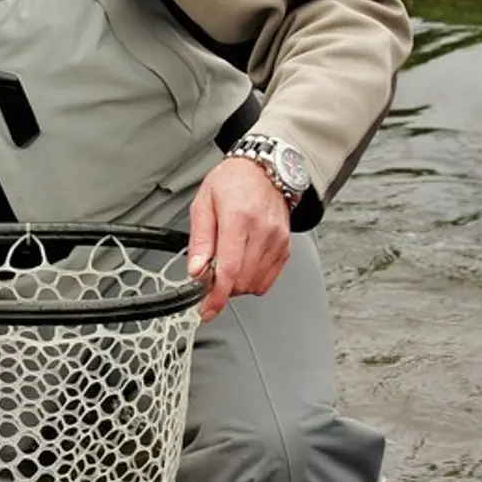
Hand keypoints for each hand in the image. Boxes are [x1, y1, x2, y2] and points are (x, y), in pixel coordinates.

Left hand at [186, 156, 291, 322]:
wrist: (264, 170)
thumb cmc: (232, 182)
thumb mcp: (204, 204)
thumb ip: (199, 240)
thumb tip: (196, 271)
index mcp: (239, 218)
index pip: (229, 269)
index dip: (216, 296)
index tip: (206, 310)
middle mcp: (263, 231)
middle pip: (242, 280)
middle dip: (222, 287)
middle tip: (209, 275)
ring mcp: (277, 241)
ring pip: (255, 284)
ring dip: (237, 284)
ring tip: (226, 264)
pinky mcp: (285, 248)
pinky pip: (267, 279)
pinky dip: (251, 280)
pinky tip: (242, 263)